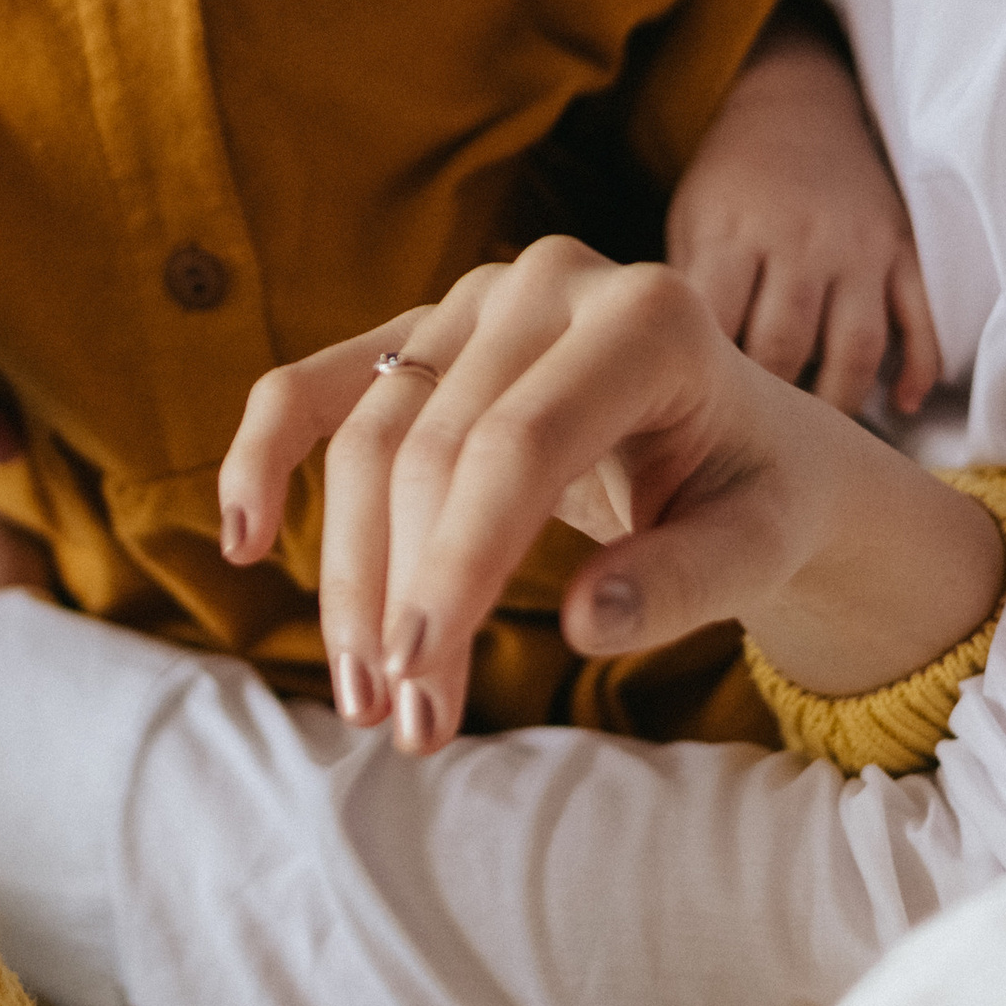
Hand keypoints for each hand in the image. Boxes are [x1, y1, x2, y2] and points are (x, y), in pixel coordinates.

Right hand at [220, 236, 1002, 756]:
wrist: (745, 445)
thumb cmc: (755, 497)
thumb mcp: (762, 546)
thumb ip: (687, 581)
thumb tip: (588, 625)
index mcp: (650, 316)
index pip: (520, 444)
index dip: (460, 560)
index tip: (423, 672)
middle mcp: (552, 281)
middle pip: (435, 448)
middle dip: (407, 595)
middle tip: (407, 724)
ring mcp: (475, 299)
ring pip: (369, 435)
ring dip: (349, 574)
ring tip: (367, 698)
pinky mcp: (423, 333)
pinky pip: (317, 385)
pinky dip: (266, 456)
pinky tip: (243, 541)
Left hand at [668, 25, 938, 413]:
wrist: (795, 103)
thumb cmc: (729, 184)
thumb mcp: (690, 221)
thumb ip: (690, 295)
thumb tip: (665, 381)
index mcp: (731, 233)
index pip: (718, 326)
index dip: (707, 383)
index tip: (696, 428)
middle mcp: (798, 240)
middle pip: (785, 345)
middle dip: (770, 407)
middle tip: (755, 456)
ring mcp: (857, 245)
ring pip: (855, 345)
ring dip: (840, 402)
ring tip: (822, 440)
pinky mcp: (903, 247)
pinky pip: (920, 317)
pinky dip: (917, 368)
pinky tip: (900, 406)